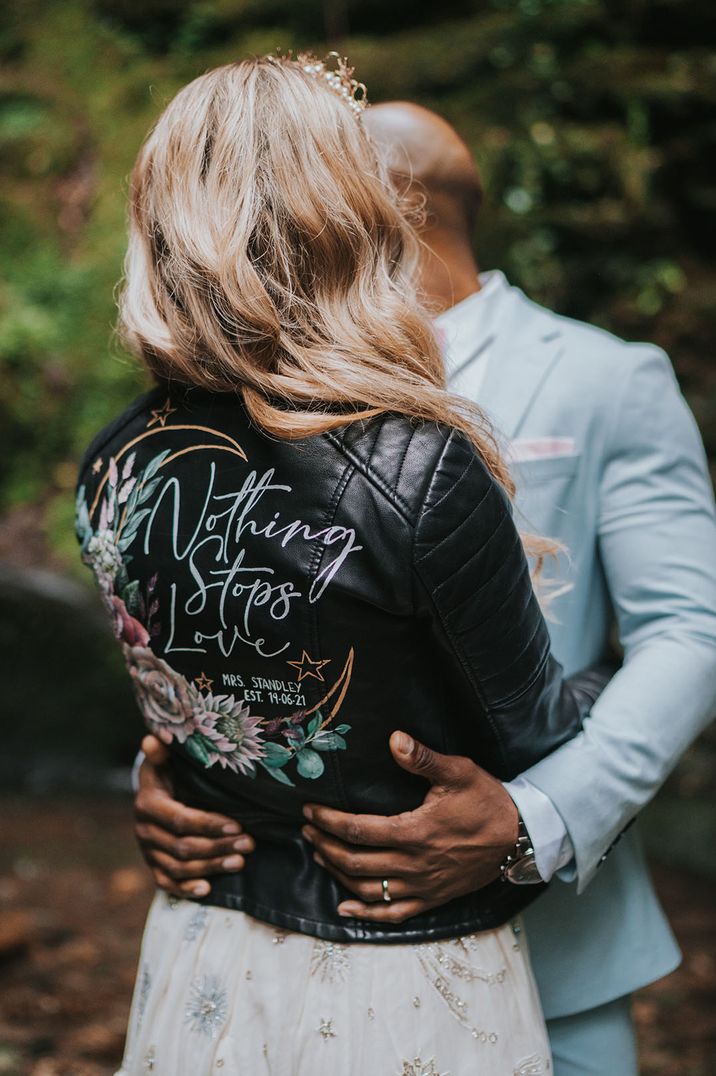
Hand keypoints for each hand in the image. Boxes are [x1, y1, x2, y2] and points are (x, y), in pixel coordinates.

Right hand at [133, 735, 255, 898]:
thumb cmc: (169, 770)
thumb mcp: (166, 758)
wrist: (155, 791)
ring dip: (212, 867)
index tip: (238, 826)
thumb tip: (154, 739)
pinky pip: (166, 883)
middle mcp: (145, 831)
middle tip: (249, 844)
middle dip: (218, 847)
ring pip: (180, 867)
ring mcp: (148, 852)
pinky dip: (186, 889)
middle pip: (184, 847)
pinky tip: (207, 889)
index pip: (181, 820)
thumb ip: (163, 752)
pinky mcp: (153, 866)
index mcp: (148, 804)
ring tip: (240, 862)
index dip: (209, 825)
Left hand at [302, 731, 518, 923]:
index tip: (309, 811)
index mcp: (415, 832)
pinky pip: (393, 914)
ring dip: (338, 874)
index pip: (358, 830)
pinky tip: (345, 907)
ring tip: (319, 854)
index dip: (329, 821)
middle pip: (355, 862)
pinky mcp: (432, 898)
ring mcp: (422, 886)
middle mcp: (414, 864)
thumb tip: (394, 739)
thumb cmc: (487, 800)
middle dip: (325, 845)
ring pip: (368, 889)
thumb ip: (423, 758)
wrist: (519, 836)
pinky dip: (365, 914)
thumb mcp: (458, 771)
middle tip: (306, 830)